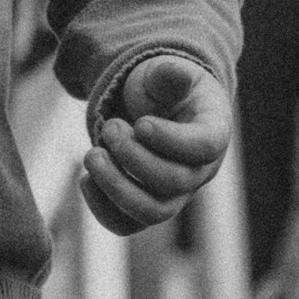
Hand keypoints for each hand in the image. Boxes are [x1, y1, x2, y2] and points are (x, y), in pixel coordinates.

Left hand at [81, 52, 231, 234]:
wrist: (150, 112)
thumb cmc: (162, 91)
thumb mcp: (165, 74)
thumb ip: (169, 74)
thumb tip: (177, 74)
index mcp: (213, 133)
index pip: (204, 147)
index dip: (171, 139)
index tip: (140, 123)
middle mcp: (198, 171)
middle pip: (174, 182)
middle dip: (133, 156)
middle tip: (109, 127)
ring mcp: (173, 196)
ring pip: (152, 212)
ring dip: (115, 186)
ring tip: (91, 154)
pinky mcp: (145, 207)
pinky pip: (126, 225)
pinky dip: (101, 207)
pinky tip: (85, 178)